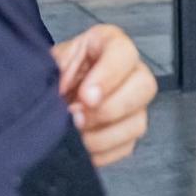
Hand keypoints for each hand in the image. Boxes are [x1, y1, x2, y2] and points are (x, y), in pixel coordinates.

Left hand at [51, 25, 156, 166]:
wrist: (51, 89)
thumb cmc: (54, 70)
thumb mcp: (51, 61)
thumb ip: (58, 71)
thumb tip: (64, 93)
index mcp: (109, 43)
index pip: (124, 52)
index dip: (108, 75)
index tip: (85, 96)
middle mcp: (131, 70)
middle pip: (144, 87)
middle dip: (110, 109)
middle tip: (78, 117)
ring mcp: (134, 102)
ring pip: (138, 122)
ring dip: (104, 135)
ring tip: (77, 133)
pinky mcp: (128, 129)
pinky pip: (128, 146)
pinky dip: (104, 152)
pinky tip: (85, 147)